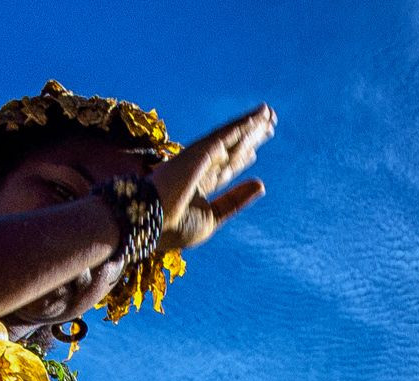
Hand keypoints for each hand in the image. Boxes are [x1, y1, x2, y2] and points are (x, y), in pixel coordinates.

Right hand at [151, 106, 275, 253]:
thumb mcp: (213, 217)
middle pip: (232, 148)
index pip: (225, 168)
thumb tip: (261, 184)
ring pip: (232, 137)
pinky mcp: (200, 151)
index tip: (256, 151)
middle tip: (270, 122)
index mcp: (198, 186)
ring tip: (269, 113)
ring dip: (251, 124)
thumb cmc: (173, 228)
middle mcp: (199, 167)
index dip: (241, 158)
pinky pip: (227, 134)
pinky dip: (243, 124)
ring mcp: (199, 157)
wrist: (148, 222)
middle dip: (251, 135)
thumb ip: (235, 201)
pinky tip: (258, 116)